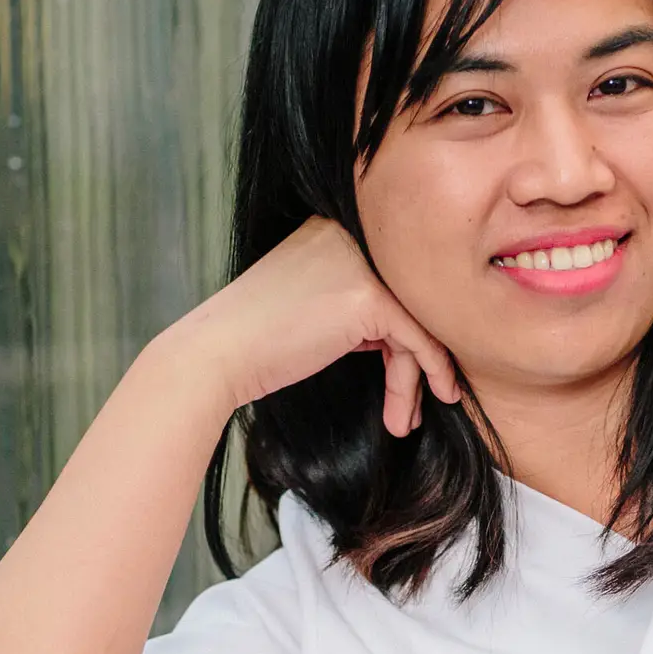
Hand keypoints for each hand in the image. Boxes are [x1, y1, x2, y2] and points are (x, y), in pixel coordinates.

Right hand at [159, 217, 459, 435]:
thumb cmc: (253, 342)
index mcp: (333, 232)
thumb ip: (353, 306)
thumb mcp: (311, 307)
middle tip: (409, 406)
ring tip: (402, 421)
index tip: (408, 373)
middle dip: (412, 357)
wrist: (214, 356)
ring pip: (413, 321)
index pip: (388, 279)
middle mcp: (349, 236)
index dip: (400, 331)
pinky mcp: (368, 296)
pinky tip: (437, 395)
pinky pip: (418, 336)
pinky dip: (431, 369)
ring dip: (413, 377)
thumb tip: (403, 334)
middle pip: (405, 299)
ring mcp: (360, 264)